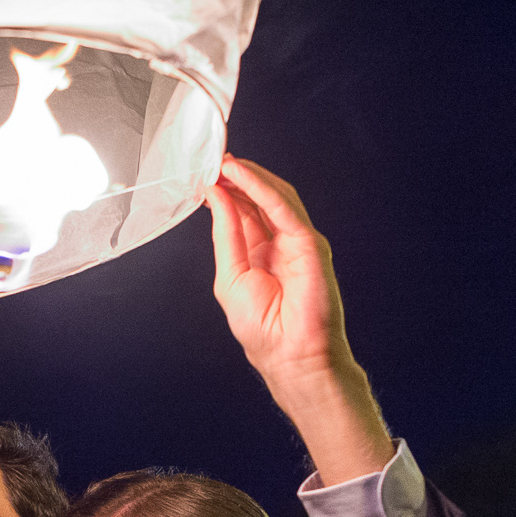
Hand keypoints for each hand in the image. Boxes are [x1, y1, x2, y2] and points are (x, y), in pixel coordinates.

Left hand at [207, 156, 349, 392]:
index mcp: (260, 251)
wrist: (290, 356)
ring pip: (275, 197)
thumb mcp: (229, 276)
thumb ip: (226, 234)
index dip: (226, 189)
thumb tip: (216, 195)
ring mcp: (297, 241)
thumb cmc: (263, 329)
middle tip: (215, 159)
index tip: (206, 172)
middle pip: (260, 198)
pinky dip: (263, 189)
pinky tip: (242, 176)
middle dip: (238, 177)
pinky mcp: (309, 244)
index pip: (244, 210)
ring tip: (225, 162)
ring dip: (250, 176)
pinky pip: (284, 209)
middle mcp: (280, 242)